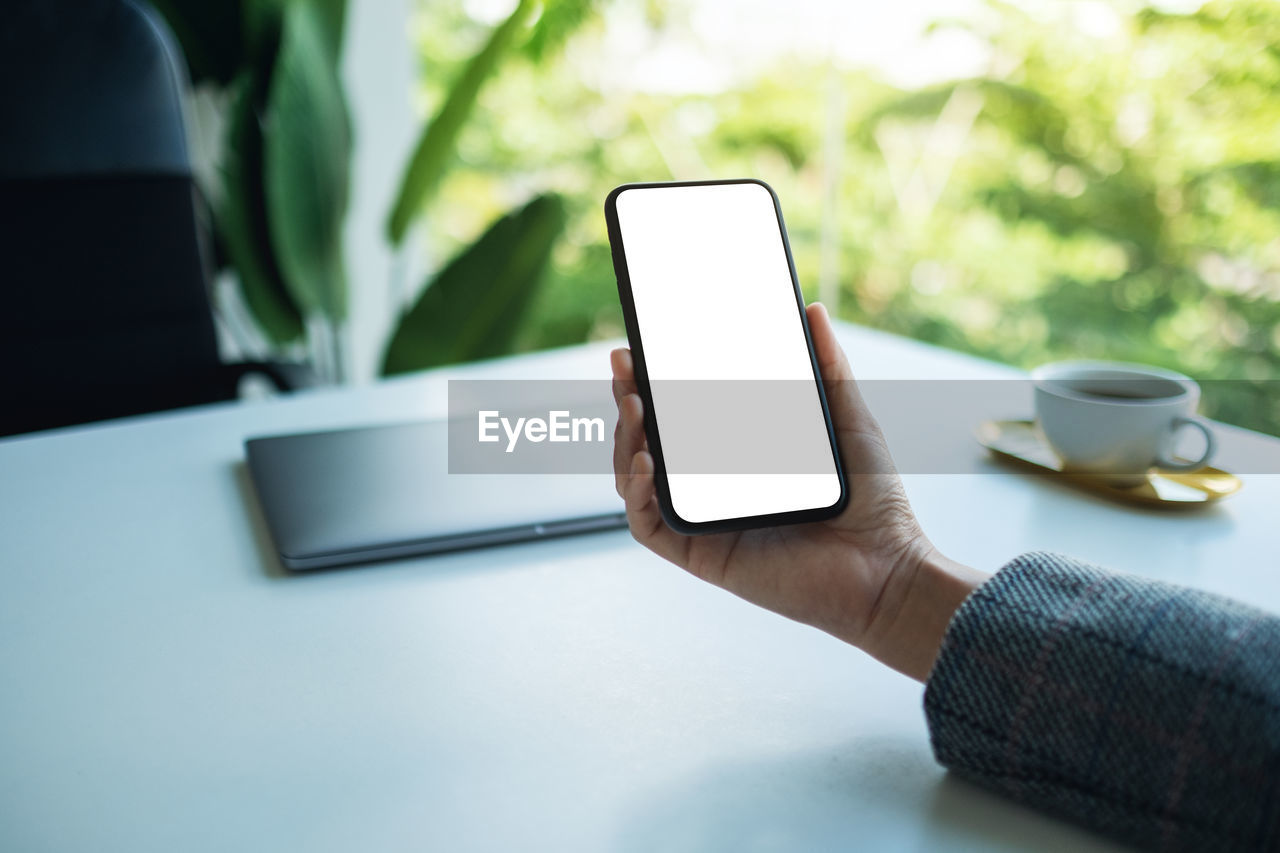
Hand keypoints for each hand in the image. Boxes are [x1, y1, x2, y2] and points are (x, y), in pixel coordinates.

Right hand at [611, 303, 983, 679]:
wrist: (888, 570)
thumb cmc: (874, 505)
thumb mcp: (849, 421)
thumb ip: (830, 368)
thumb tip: (813, 310)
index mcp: (739, 458)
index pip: (682, 416)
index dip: (653, 382)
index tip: (641, 348)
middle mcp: (714, 489)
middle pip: (648, 442)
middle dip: (628, 400)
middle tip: (625, 364)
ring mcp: (704, 521)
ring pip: (635, 480)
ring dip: (624, 440)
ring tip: (635, 405)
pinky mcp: (701, 556)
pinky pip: (648, 525)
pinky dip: (635, 492)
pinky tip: (644, 461)